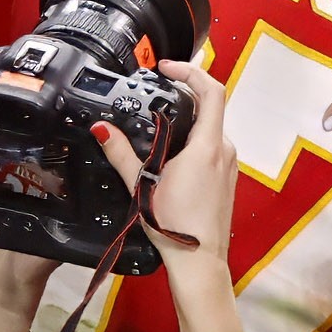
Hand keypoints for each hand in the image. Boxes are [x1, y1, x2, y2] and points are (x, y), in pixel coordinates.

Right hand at [95, 61, 245, 331]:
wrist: (199, 263)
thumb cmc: (175, 227)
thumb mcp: (142, 186)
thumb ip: (121, 154)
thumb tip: (102, 130)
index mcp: (209, 146)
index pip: (211, 91)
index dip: (190, 72)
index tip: (167, 68)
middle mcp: (225, 150)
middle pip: (211, 107)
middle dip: (185, 94)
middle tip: (159, 89)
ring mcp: (229, 164)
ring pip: (212, 128)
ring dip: (189, 119)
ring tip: (160, 121)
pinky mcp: (227, 178)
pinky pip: (214, 146)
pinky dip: (195, 139)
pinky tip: (172, 152)